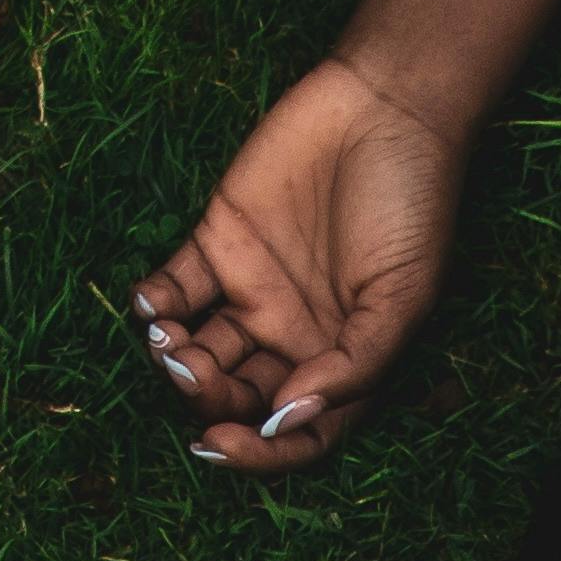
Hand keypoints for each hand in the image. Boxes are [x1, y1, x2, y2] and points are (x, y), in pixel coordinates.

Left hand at [131, 54, 466, 468]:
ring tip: (167, 340)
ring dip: (173, 359)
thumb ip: (353, 366)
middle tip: (189, 370)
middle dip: (206, 397)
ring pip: (199, 349)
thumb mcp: (403, 299)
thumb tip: (289, 418)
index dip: (256, 453)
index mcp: (340, 361)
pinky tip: (149, 306)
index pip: (293, 432)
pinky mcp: (218, 241)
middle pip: (236, 395)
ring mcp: (253, 291)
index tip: (222, 442)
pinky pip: (174, 287)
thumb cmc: (411, 205)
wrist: (385, 106)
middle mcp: (292, 337)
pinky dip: (153, 304)